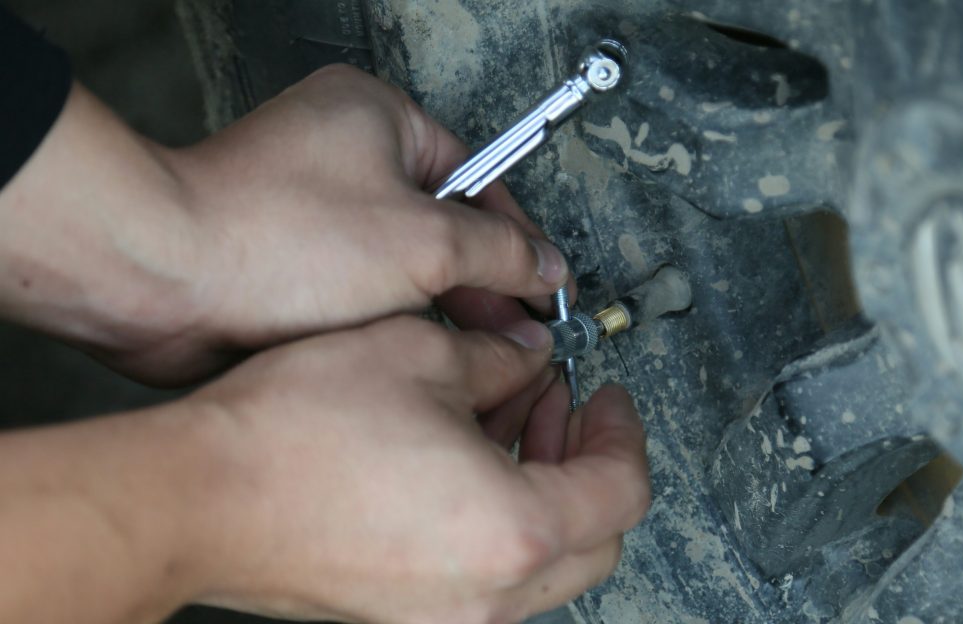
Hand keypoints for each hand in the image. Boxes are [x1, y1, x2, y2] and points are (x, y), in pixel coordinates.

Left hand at [0, 66, 570, 384]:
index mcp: (379, 118)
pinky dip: (388, 319)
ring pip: (403, 264)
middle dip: (481, 284)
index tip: (548, 288)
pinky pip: (361, 289)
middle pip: (444, 225)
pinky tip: (412, 351)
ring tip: (473, 350)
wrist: (163, 283)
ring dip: (435, 307)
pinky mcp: (289, 260)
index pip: (481, 180)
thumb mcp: (423, 242)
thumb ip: (499, 253)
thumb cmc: (269, 237)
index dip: (521, 241)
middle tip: (518, 331)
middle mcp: (345, 157)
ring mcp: (314, 210)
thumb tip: (545, 266)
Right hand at [179, 316, 649, 622]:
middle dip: (590, 462)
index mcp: (516, 530)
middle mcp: (493, 595)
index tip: (605, 393)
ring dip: (545, 489)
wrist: (196, 500)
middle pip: (596, 539)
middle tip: (563, 402)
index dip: (623, 429)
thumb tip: (529, 362)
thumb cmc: (295, 434)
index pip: (622, 489)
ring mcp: (448, 618)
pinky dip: (500, 519)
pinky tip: (464, 459)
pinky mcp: (406, 617)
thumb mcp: (421, 354)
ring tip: (507, 417)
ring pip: (544, 562)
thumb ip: (501, 359)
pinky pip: (488, 575)